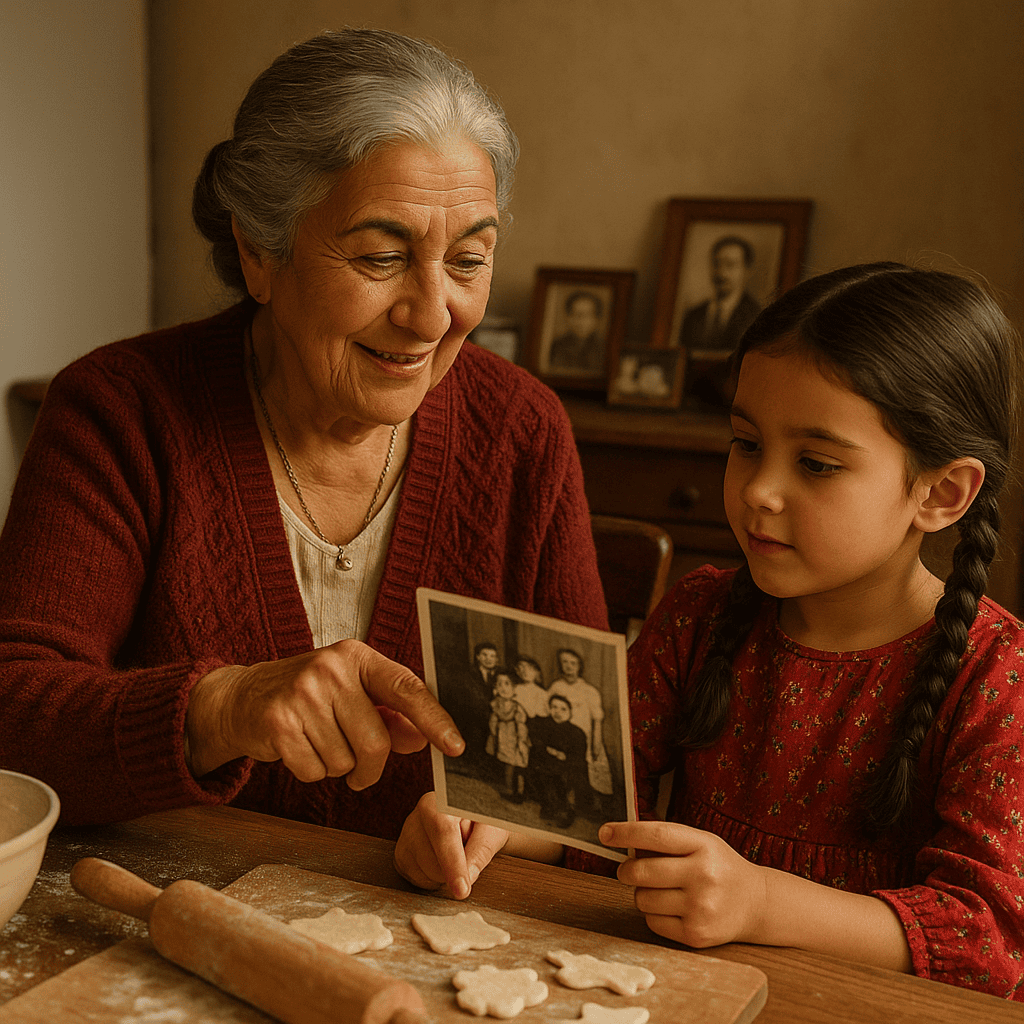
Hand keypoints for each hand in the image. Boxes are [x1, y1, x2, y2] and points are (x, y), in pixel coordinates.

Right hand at [185, 639, 463, 786]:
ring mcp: (302, 693)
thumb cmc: (312, 697)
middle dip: (371, 767)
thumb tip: (423, 737)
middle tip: (359, 769)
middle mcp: (331, 668)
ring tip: (319, 743)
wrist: (243, 698)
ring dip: (337, 767)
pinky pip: (314, 770)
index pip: (406, 687)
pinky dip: (311, 771)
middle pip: (375, 741)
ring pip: (344, 761)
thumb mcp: (354, 695)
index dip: (434, 719)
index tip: (455, 746)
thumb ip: (392, 716)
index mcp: (358, 656)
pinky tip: (298, 748)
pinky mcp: (277, 721)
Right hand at [394, 792, 509, 898]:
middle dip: (454, 871)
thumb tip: (468, 874)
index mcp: (443, 800)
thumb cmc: (484, 821)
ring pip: (422, 873)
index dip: (452, 863)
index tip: (462, 889)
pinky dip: (433, 879)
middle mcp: (420, 813)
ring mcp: (406, 833)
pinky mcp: (402, 853)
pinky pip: (416, 880)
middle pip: (432, 860)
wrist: (472, 819)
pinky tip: (442, 861)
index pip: (443, 832)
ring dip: (444, 875)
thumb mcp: (493, 829)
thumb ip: (481, 849)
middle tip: (468, 851)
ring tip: (455, 852)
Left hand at [601, 820, 767, 948]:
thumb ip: (666, 840)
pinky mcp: (695, 935)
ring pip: (642, 899)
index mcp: (703, 845)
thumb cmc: (719, 867)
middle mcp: (703, 875)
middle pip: (640, 871)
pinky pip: (652, 922)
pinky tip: (674, 908)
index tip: (605, 833)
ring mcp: (700, 908)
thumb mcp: (700, 842)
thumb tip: (620, 839)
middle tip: (633, 870)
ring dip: (643, 894)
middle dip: (628, 870)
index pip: (656, 835)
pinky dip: (655, 915)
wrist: (756, 904)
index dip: (625, 833)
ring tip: (664, 890)